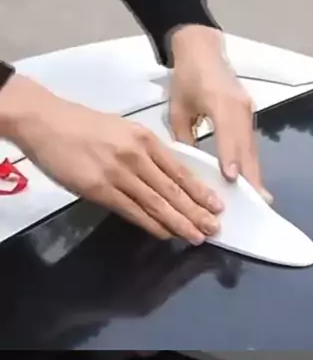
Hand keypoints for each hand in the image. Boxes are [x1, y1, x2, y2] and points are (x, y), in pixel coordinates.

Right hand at [0, 75, 222, 243]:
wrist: (48, 123)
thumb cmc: (85, 126)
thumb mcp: (124, 130)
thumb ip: (147, 151)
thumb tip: (169, 176)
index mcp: (145, 139)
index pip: (180, 169)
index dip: (200, 190)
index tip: (217, 205)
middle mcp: (136, 156)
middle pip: (173, 189)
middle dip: (196, 211)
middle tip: (214, 228)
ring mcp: (118, 174)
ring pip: (156, 203)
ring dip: (179, 222)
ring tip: (197, 236)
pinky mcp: (99, 189)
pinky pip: (132, 211)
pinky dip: (151, 224)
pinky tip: (165, 233)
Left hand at [168, 26, 272, 202]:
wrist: (202, 50)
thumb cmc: (186, 78)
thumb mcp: (177, 109)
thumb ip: (184, 138)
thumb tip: (190, 168)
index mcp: (220, 101)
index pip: (228, 133)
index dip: (230, 156)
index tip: (232, 179)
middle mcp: (240, 107)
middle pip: (247, 146)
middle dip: (251, 175)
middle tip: (256, 203)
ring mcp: (248, 111)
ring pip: (252, 147)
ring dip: (255, 173)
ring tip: (258, 199)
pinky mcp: (249, 115)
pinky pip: (251, 143)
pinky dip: (251, 162)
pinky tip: (251, 181)